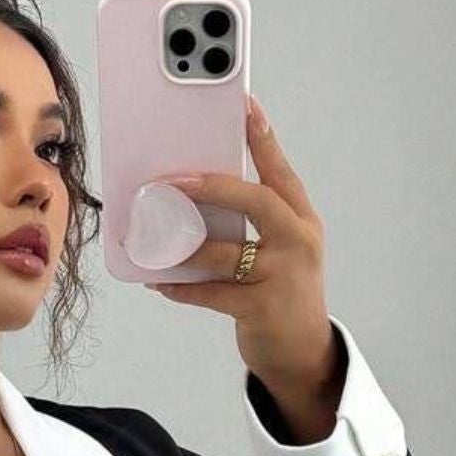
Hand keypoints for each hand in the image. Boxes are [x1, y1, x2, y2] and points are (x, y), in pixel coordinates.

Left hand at [145, 96, 340, 401]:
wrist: (302, 351)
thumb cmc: (281, 292)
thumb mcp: (279, 252)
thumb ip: (250, 225)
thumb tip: (194, 199)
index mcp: (301, 219)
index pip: (280, 170)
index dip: (262, 136)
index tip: (244, 104)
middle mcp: (298, 241)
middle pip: (255, 201)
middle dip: (212, 186)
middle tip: (174, 179)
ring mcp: (282, 275)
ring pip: (225, 252)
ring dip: (183, 246)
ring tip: (153, 239)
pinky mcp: (261, 308)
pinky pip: (211, 292)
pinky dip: (181, 287)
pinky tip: (159, 282)